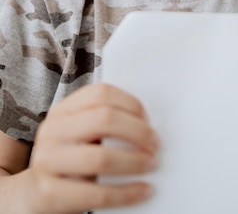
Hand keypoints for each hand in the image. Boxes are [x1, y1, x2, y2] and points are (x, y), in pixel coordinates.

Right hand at [27, 83, 158, 212]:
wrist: (33, 194)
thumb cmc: (69, 158)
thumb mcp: (79, 132)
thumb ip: (104, 121)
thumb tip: (147, 124)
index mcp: (62, 110)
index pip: (101, 93)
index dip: (131, 104)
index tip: (148, 119)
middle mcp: (52, 131)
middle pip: (104, 119)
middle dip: (138, 131)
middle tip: (155, 144)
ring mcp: (48, 162)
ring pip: (101, 158)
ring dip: (135, 162)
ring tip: (151, 164)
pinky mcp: (50, 194)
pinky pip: (97, 194)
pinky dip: (127, 193)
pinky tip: (143, 190)